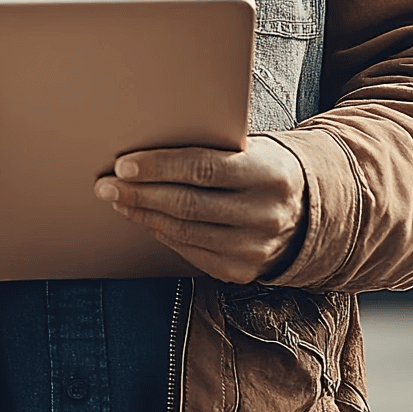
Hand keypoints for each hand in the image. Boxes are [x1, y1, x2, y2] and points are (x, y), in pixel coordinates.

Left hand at [93, 136, 307, 283]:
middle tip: (106, 183)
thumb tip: (150, 140)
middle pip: (187, 204)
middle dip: (139, 193)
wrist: (306, 211)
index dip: (159, 167)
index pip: (202, 168)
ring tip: (117, 199)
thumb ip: (212, 146)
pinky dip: (161, 233)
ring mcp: (253, 248)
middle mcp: (263, 215)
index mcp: (267, 174)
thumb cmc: (263, 167)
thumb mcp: (250, 148)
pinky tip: (144, 218)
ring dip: (143, 214)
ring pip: (184, 231)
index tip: (124, 164)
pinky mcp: (241, 271)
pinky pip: (190, 251)